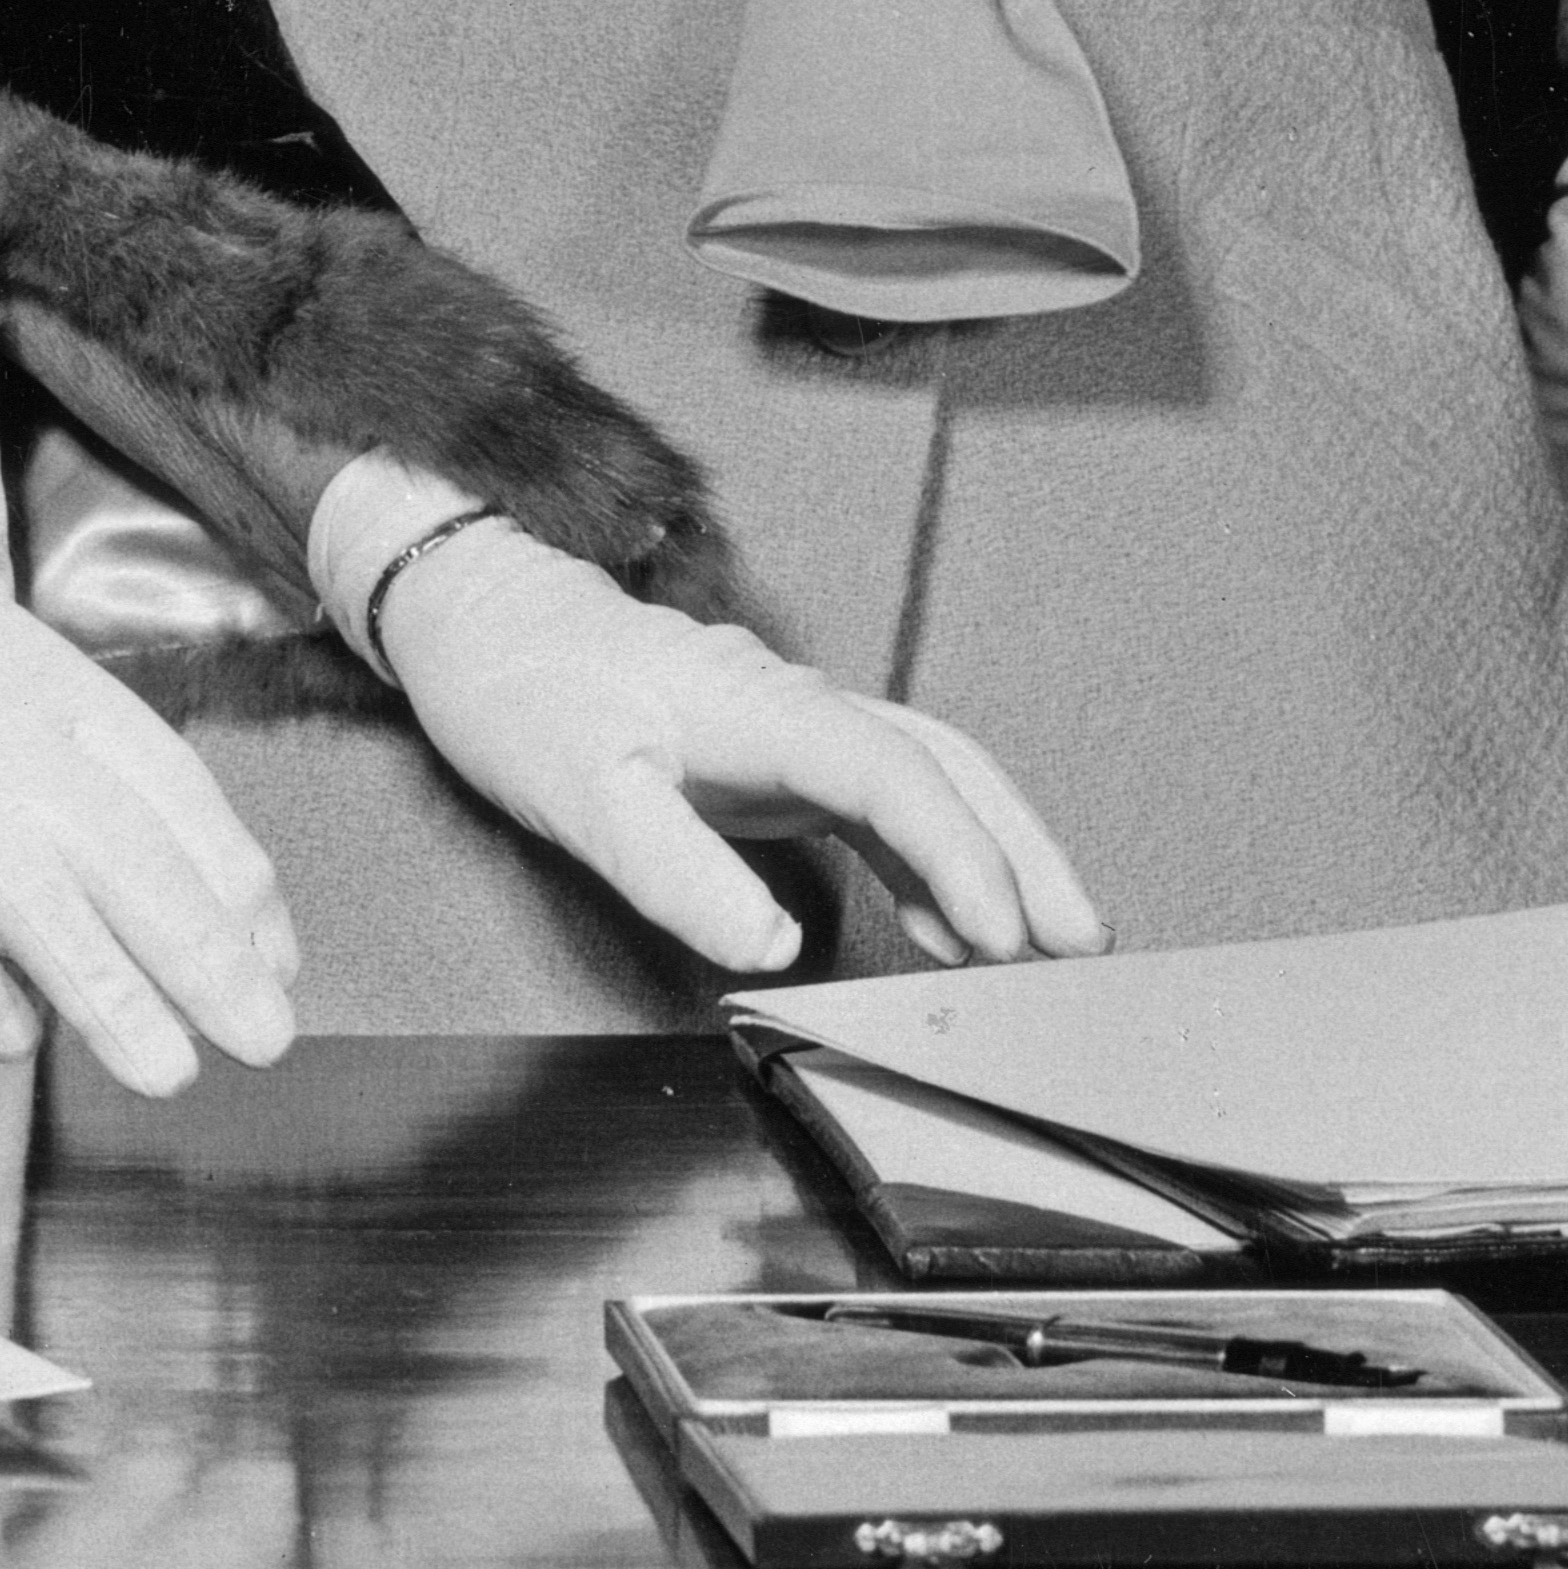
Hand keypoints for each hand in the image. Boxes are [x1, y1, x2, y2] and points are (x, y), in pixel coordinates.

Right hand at [0, 466, 298, 1089]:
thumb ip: (41, 736)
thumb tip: (105, 847)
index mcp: (41, 678)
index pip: (171, 787)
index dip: (230, 878)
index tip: (272, 948)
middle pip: (132, 860)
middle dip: (208, 957)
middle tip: (265, 1035)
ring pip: (48, 911)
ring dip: (118, 996)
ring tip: (172, 1068)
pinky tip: (10, 1038)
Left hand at [362, 511, 1100, 973]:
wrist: (481, 623)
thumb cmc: (524, 693)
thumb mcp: (580, 791)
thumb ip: (675, 870)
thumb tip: (774, 945)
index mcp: (766, 710)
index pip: (896, 779)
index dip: (962, 856)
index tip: (1005, 935)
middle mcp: (800, 713)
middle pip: (947, 771)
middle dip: (1025, 852)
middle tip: (1086, 943)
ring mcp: (794, 734)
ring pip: (928, 785)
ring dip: (995, 858)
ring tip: (1052, 946)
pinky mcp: (777, 760)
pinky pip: (882, 809)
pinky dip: (932, 866)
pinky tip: (951, 931)